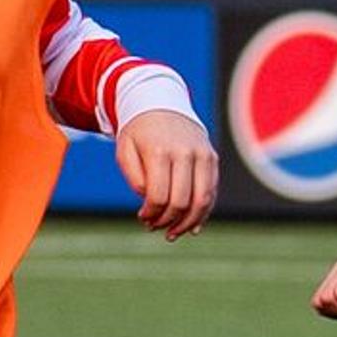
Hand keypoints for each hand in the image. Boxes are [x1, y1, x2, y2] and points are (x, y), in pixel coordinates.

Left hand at [117, 109, 217, 240]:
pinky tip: (192, 227)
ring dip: (188, 223)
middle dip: (167, 221)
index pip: (159, 196)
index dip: (151, 214)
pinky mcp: (212, 159)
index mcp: (159, 151)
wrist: (162, 104)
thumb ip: (135, 178)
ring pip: (202, 201)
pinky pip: (211, 192)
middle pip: (181, 202)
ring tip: (173, 233)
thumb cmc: (139, 133)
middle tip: (154, 226)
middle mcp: (185, 153)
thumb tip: (151, 202)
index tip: (143, 218)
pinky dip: (203, 213)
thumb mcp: (124, 151)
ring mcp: (202, 155)